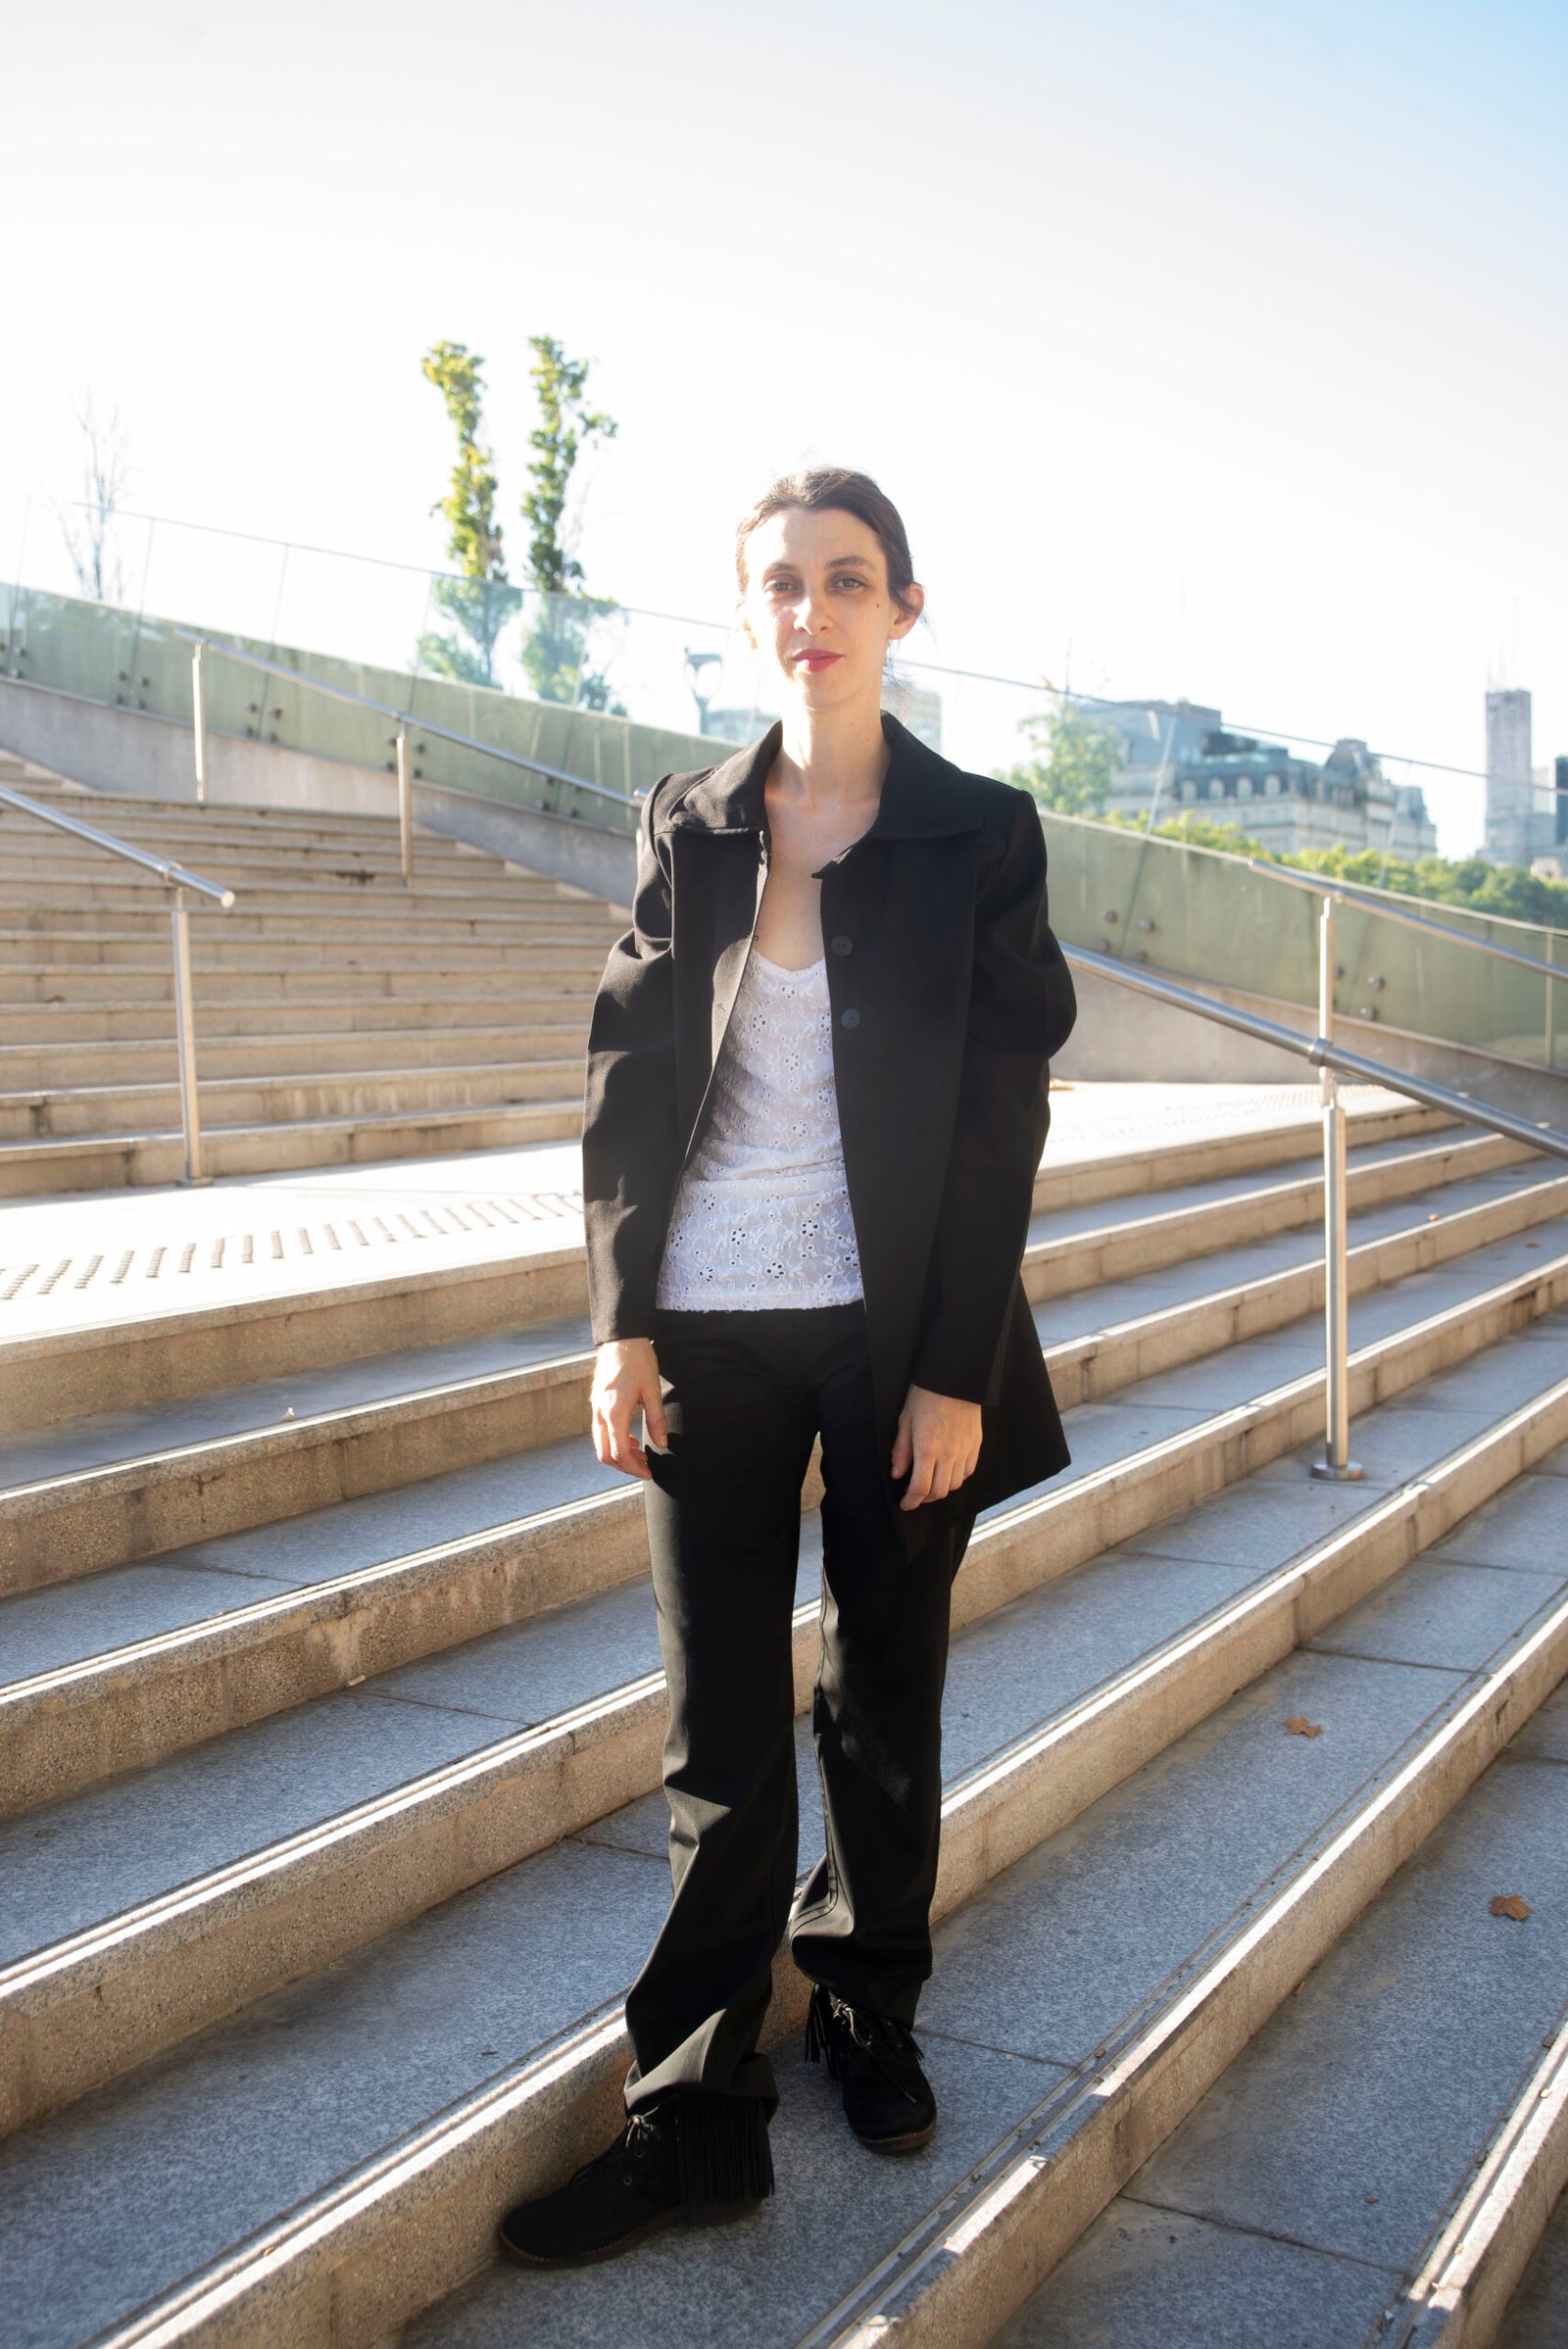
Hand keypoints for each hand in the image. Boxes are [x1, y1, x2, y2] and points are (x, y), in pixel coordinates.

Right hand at [590, 1338, 667, 1479]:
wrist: (621, 1338)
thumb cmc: (638, 1361)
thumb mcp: (652, 1390)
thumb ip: (656, 1419)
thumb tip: (662, 1444)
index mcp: (614, 1412)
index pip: (619, 1452)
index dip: (633, 1467)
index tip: (648, 1473)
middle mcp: (600, 1413)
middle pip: (605, 1454)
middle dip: (624, 1466)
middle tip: (644, 1467)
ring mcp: (596, 1408)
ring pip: (600, 1444)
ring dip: (618, 1454)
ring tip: (640, 1452)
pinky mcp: (597, 1403)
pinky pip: (600, 1431)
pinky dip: (613, 1441)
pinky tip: (631, 1437)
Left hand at [891, 1384, 982, 1510]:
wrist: (954, 1378)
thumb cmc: (925, 1396)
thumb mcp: (905, 1421)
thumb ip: (902, 1451)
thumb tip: (897, 1474)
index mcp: (928, 1448)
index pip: (921, 1487)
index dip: (911, 1501)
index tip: (905, 1504)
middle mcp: (949, 1454)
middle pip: (939, 1491)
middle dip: (925, 1498)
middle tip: (915, 1494)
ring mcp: (965, 1450)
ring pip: (955, 1484)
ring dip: (941, 1489)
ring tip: (931, 1482)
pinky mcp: (975, 1444)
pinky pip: (968, 1471)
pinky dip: (957, 1478)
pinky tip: (948, 1471)